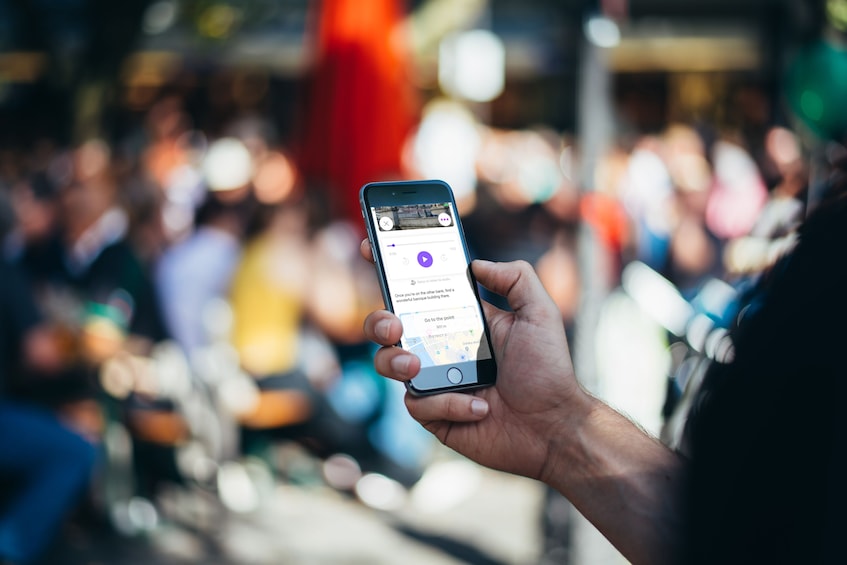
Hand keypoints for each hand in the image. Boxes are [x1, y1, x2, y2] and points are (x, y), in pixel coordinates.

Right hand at [360, 239, 591, 480]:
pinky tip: (478, 404)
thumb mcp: (540, 314)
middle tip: (394, 325)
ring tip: (417, 367)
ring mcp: (433, 381)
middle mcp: (440, 348)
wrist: (554, 426)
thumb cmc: (548, 371)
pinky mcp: (435, 414)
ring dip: (394, 361)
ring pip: (388, 364)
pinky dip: (446, 402)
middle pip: (387, 326)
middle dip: (378, 320)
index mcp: (460, 320)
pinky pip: (418, 403)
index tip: (370, 248)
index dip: (391, 270)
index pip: (419, 291)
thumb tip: (476, 263)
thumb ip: (516, 278)